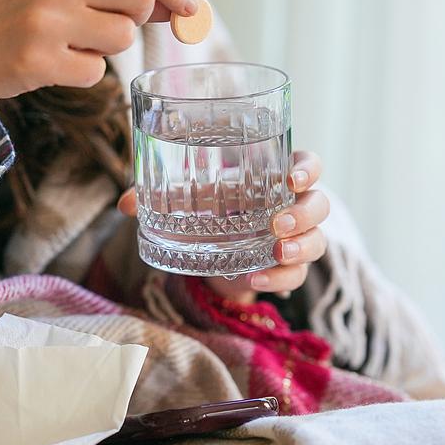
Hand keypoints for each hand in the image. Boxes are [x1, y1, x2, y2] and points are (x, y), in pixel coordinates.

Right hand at [0, 0, 196, 147]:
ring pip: (123, 36)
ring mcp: (44, 19)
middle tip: (112, 27)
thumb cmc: (20, 16)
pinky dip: (84, 74)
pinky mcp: (37, 60)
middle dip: (140, 16)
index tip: (191, 9)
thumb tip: (177, 4)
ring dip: (108, 48)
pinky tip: (53, 64)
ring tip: (71, 43)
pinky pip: (97, 72)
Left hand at [118, 151, 327, 303]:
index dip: (306, 170)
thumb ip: (157, 197)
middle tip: (277, 223)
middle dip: (304, 214)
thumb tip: (125, 203)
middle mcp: (292, 206)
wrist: (213, 253)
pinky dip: (279, 278)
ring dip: (301, 246)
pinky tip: (256, 278)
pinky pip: (297, 275)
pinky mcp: (288, 269)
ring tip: (277, 251)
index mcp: (275, 178)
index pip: (308, 165)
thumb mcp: (187, 200)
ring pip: (318, 240)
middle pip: (320, 204)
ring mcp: (295, 239)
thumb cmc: (208, 210)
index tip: (290, 178)